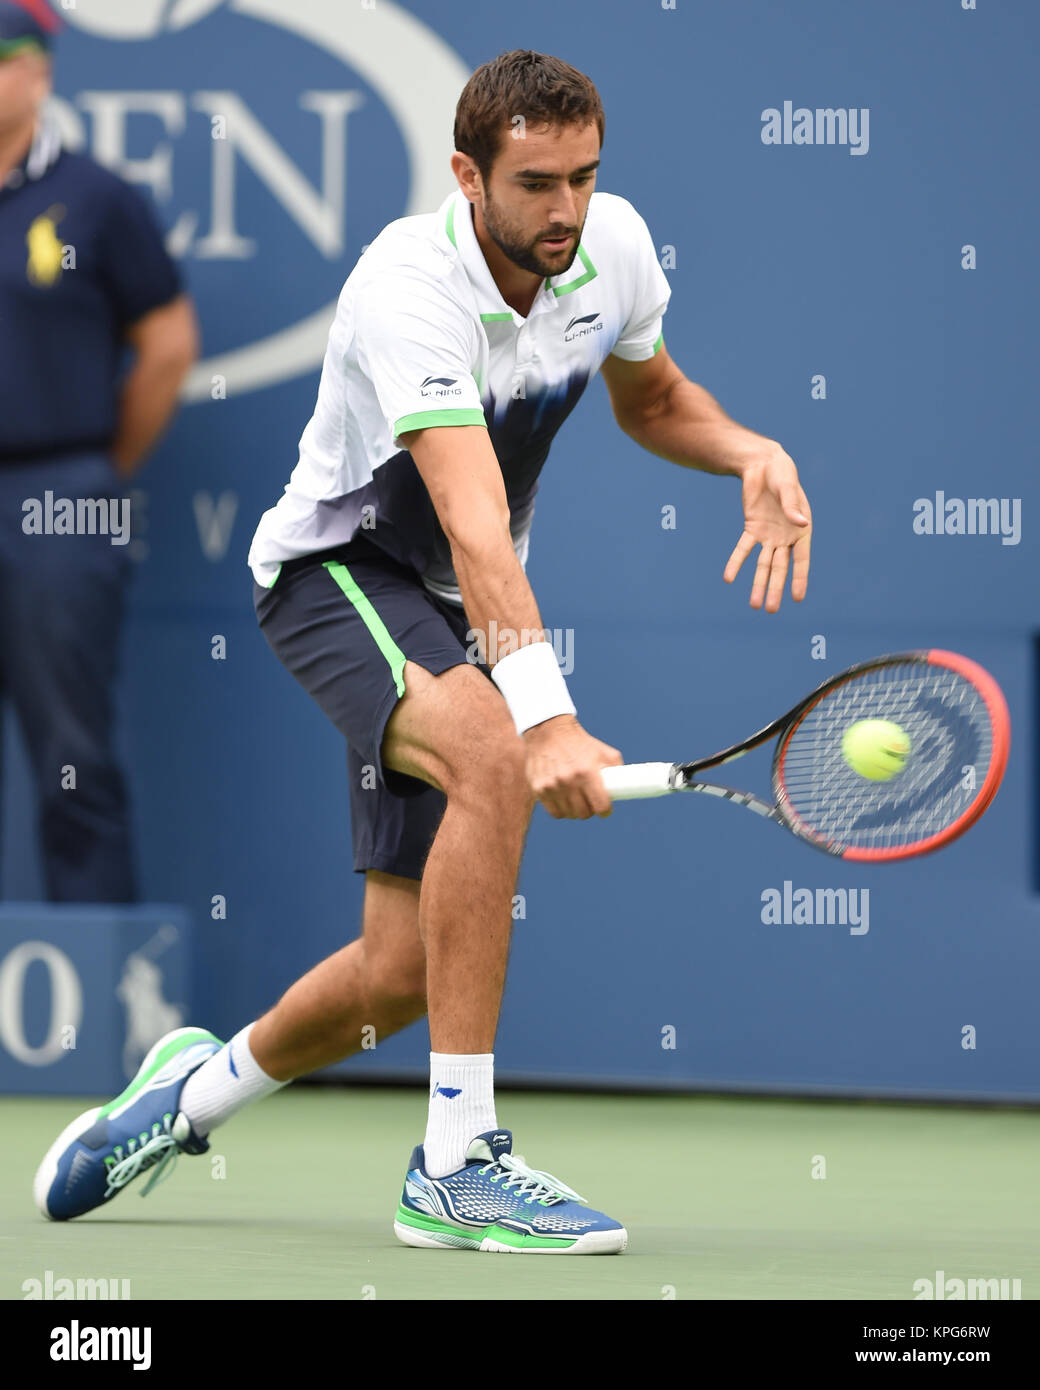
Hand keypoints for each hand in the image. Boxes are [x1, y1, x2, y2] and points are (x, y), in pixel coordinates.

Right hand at [523, 714, 622, 818]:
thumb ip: (617, 770)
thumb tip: (627, 787)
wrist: (549, 732)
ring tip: (577, 801)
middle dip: (590, 810)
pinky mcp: (539, 788)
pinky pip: (554, 812)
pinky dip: (561, 810)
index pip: (601, 806)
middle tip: (590, 803)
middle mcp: (569, 780)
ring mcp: (552, 786)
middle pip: (584, 813)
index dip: (605, 810)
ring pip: (569, 814)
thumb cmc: (581, 743)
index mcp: (587, 772)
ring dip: (575, 811)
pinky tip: (564, 801)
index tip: (605, 809)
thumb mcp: (604, 752)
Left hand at [723, 448, 811, 611]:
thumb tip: (801, 523)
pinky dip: (736, 562)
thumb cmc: (782, 474)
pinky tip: (729, 577)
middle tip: (771, 610)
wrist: (763, 464)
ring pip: (763, 564)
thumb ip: (792, 506)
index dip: (799, 579)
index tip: (797, 598)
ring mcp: (769, 535)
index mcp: (803, 530)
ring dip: (758, 584)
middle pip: (780, 568)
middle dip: (775, 589)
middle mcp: (786, 537)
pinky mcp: (752, 529)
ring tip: (755, 605)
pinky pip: (743, 549)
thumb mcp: (788, 488)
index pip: (801, 560)